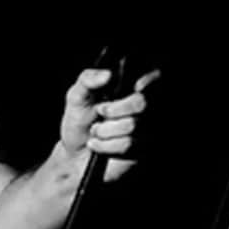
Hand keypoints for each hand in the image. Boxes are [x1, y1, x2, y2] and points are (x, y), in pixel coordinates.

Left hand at [60, 67, 161, 181]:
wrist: (75, 155)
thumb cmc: (79, 123)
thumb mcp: (77, 97)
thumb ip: (88, 79)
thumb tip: (108, 74)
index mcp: (130, 89)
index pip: (154, 77)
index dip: (148, 80)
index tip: (135, 86)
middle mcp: (143, 109)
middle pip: (141, 102)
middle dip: (113, 109)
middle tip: (100, 112)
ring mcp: (145, 130)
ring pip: (132, 125)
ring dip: (105, 130)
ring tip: (97, 131)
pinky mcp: (142, 150)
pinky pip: (128, 144)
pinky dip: (106, 146)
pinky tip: (100, 146)